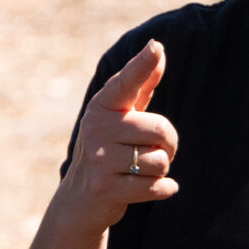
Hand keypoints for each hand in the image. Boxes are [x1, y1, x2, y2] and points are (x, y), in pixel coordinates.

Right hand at [54, 40, 177, 233]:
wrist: (79, 200)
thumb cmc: (108, 150)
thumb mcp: (119, 117)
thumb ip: (139, 86)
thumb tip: (158, 49)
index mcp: (102, 106)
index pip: (126, 83)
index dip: (142, 65)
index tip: (156, 47)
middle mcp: (96, 128)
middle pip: (161, 129)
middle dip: (168, 145)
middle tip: (153, 152)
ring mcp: (98, 159)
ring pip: (160, 161)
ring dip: (162, 170)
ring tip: (142, 171)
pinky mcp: (105, 188)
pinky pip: (155, 186)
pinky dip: (164, 189)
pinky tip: (154, 188)